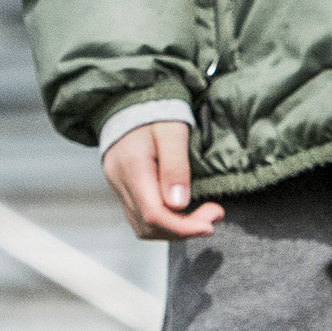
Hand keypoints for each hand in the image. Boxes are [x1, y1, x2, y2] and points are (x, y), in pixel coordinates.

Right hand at [99, 120, 224, 240]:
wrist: (129, 101)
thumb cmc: (155, 112)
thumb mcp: (172, 132)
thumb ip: (175, 166)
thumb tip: (179, 205)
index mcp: (132, 168)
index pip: (154, 214)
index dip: (183, 227)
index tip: (210, 224)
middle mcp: (120, 182)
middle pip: (148, 226)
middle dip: (183, 229)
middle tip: (213, 216)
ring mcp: (118, 187)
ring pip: (142, 227)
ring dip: (174, 229)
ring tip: (201, 217)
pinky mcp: (122, 189)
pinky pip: (139, 218)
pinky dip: (163, 223)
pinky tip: (182, 212)